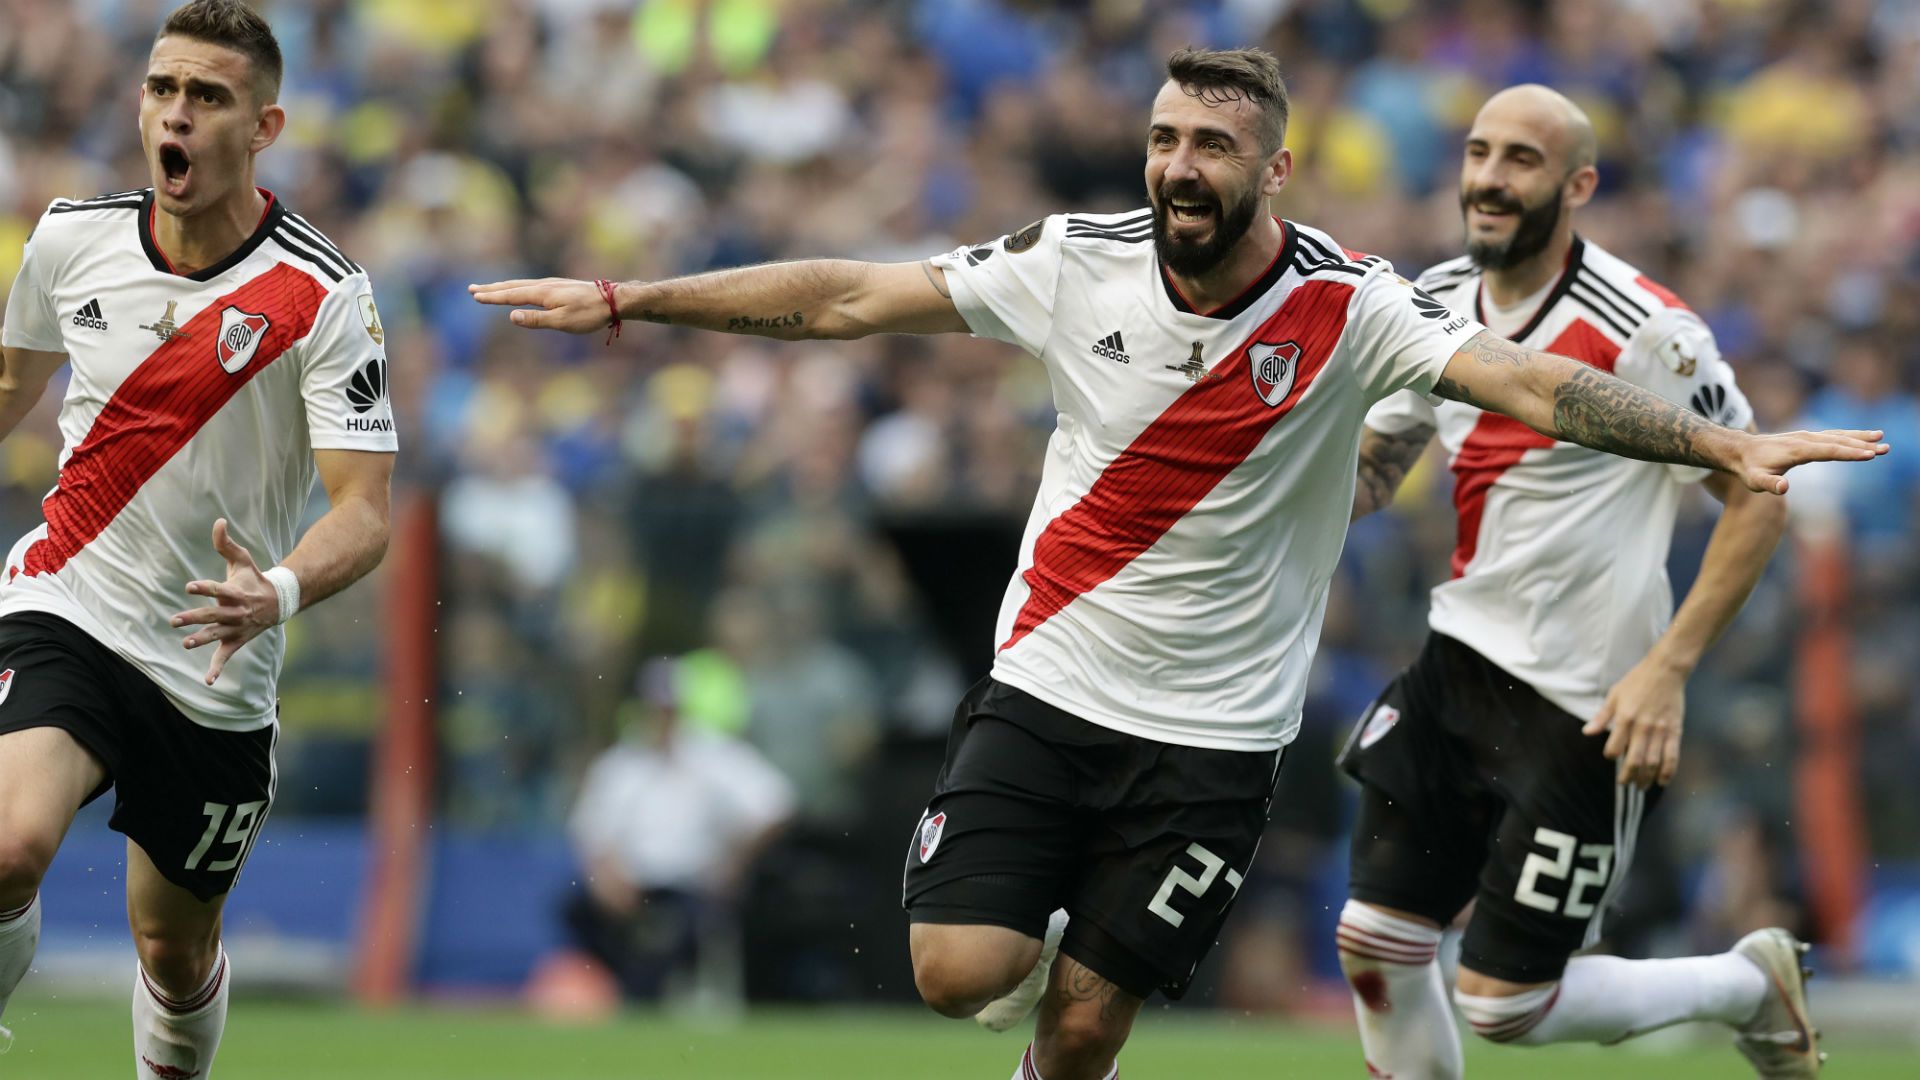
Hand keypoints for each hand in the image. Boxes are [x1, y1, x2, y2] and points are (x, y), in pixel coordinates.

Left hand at [171, 519, 277, 685]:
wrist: (278, 603)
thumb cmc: (254, 579)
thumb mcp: (243, 560)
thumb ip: (226, 544)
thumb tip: (218, 521)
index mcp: (235, 592)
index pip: (218, 590)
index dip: (204, 588)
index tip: (190, 586)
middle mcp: (236, 612)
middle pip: (212, 616)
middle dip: (194, 618)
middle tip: (174, 621)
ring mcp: (236, 629)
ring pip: (217, 636)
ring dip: (202, 641)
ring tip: (186, 644)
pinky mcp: (236, 641)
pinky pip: (226, 657)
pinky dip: (217, 669)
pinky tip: (208, 681)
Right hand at [468, 277, 613, 332]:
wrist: (613, 300)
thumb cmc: (589, 314)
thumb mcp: (562, 322)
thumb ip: (536, 320)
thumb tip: (511, 316)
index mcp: (542, 294)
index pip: (511, 295)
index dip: (492, 296)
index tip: (475, 296)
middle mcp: (544, 285)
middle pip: (512, 286)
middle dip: (491, 288)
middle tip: (471, 289)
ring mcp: (552, 284)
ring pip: (521, 284)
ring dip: (503, 286)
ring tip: (489, 288)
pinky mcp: (560, 287)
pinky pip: (531, 285)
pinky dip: (518, 287)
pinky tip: (520, 290)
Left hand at [1583, 654, 1686, 787]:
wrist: (1666, 671)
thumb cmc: (1637, 681)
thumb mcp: (1614, 695)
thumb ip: (1602, 716)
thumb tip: (1587, 733)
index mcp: (1624, 718)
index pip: (1614, 747)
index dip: (1610, 755)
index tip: (1611, 757)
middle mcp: (1642, 727)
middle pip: (1634, 759)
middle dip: (1628, 775)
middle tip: (1625, 784)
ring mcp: (1660, 730)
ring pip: (1653, 761)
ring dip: (1647, 778)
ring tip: (1641, 787)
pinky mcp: (1675, 731)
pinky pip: (1672, 755)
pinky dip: (1668, 771)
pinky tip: (1663, 781)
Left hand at [1730, 428, 1887, 493]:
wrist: (1740, 451)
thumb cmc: (1749, 469)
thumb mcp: (1754, 481)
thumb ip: (1769, 485)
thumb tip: (1783, 488)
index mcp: (1797, 451)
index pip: (1828, 451)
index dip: (1849, 453)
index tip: (1870, 454)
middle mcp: (1804, 440)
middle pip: (1838, 441)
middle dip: (1862, 445)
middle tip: (1885, 448)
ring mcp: (1806, 437)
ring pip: (1837, 436)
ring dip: (1859, 437)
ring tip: (1881, 438)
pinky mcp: (1806, 437)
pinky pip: (1832, 435)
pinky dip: (1848, 435)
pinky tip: (1862, 436)